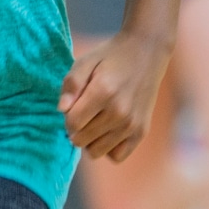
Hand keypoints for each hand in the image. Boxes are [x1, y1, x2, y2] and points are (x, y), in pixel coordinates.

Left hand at [58, 31, 170, 161]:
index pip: (72, 123)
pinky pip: (116, 156)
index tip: (73, 105)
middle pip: (81, 140)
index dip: (67, 116)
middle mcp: (119, 112)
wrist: (147, 52)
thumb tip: (61, 109)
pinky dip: (108, 148)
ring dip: (89, 140)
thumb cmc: (110, 57)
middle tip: (84, 111)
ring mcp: (132, 125)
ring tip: (94, 121)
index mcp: (103, 92)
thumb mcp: (85, 61)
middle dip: (76, 128)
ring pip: (96, 152)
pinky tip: (107, 130)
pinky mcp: (141, 132)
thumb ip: (71, 84)